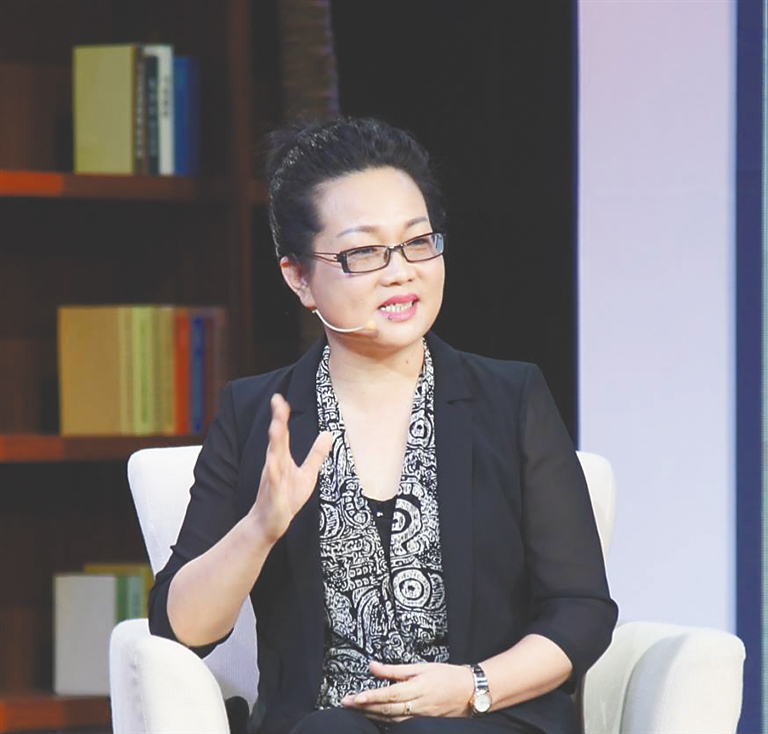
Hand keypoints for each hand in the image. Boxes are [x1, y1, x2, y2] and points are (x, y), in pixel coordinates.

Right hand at [249, 393, 332, 543]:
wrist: (269, 523)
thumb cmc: (287, 498)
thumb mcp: (308, 474)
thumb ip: (317, 454)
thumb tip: (328, 434)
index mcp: (281, 458)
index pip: (282, 433)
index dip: (280, 416)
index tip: (278, 398)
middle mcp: (275, 465)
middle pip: (276, 440)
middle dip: (277, 422)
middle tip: (277, 404)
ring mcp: (273, 480)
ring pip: (273, 458)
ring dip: (274, 442)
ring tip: (275, 426)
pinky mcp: (274, 495)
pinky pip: (274, 483)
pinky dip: (273, 473)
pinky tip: (273, 463)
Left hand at [341, 660, 474, 719]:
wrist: (469, 691)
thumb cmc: (447, 675)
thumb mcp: (421, 666)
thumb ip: (395, 669)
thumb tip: (374, 666)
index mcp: (417, 688)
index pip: (389, 694)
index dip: (371, 697)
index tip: (355, 697)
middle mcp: (417, 704)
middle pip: (386, 709)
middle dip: (364, 707)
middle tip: (346, 703)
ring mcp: (418, 714)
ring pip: (390, 717)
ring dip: (371, 714)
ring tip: (355, 708)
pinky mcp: (420, 719)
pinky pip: (398, 721)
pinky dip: (384, 719)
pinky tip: (374, 715)